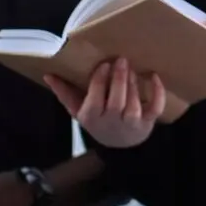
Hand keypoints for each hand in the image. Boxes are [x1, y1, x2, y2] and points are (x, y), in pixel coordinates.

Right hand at [43, 58, 164, 148]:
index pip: (95, 99)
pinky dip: (157, 93)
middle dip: (119, 80)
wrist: (119, 144)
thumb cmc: (97, 119)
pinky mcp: (147, 123)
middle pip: (116, 102)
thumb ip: (64, 92)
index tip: (104, 64)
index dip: (100, 81)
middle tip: (121, 60)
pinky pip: (155, 108)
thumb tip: (48, 74)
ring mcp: (130, 124)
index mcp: (91, 117)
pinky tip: (154, 76)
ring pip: (133, 106)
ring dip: (133, 85)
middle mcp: (111, 121)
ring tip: (131, 68)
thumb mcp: (78, 109)